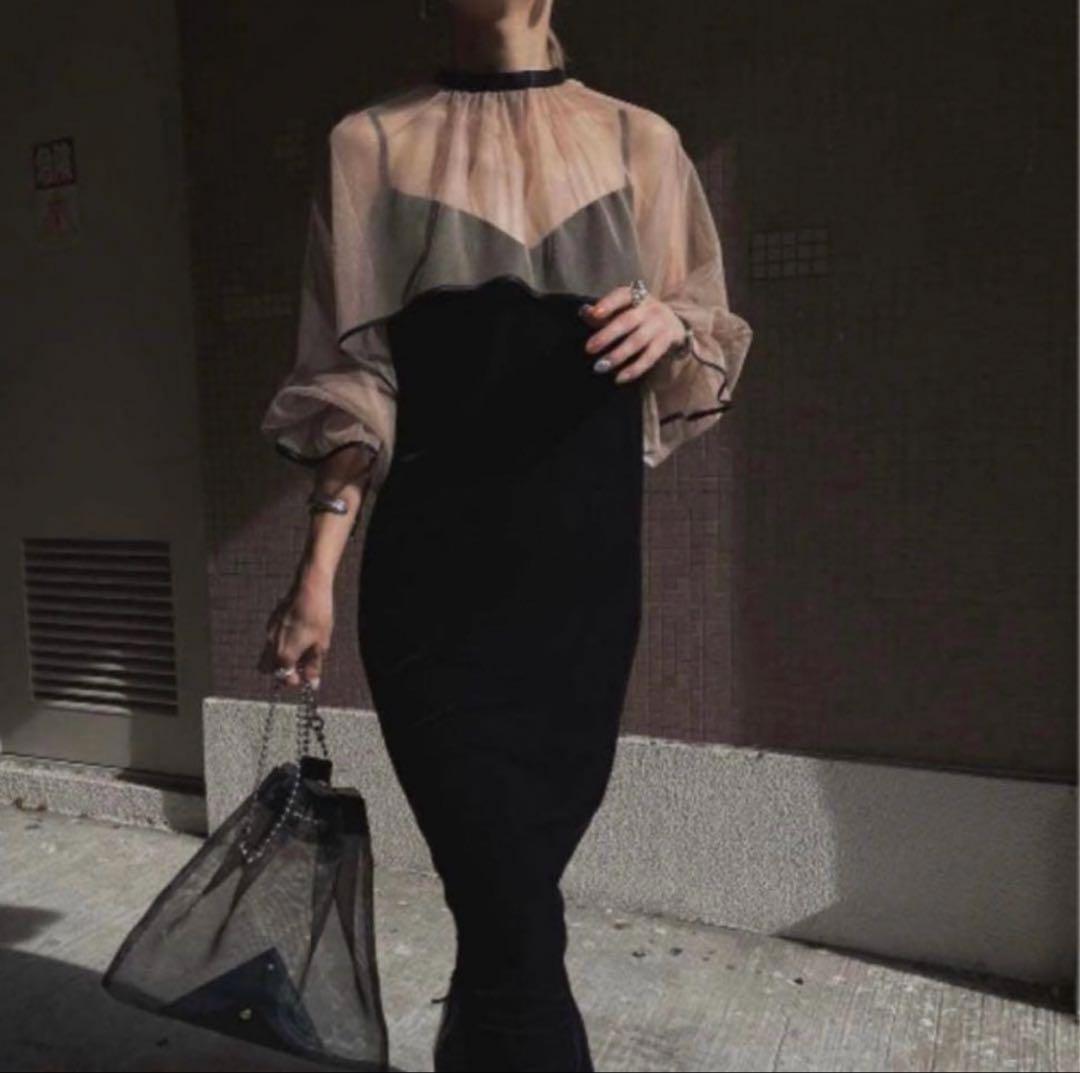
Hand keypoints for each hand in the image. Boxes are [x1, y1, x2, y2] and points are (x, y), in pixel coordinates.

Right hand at [257, 565, 333, 688]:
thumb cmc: (318, 616)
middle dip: (280, 672)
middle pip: (267, 669)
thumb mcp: (321, 644)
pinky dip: (281, 644)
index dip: (295, 681)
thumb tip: (312, 684)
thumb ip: (314, 666)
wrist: (309, 588)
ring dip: (280, 658)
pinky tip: (298, 635)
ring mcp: (270, 632)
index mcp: (284, 654)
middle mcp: (272, 645)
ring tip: (301, 651)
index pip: (283, 678)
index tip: (305, 678)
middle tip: (299, 668)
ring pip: (268, 654)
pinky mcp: (271, 621)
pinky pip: (272, 639)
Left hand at [579, 284, 687, 382]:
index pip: (622, 295)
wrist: (675, 322)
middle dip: (607, 335)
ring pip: (637, 341)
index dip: (609, 303)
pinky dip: (634, 369)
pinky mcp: (666, 342)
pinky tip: (619, 378)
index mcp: (636, 296)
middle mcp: (649, 308)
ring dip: (617, 355)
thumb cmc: (638, 315)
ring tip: (599, 367)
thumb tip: (583, 312)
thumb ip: (602, 311)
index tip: (594, 314)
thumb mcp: (623, 309)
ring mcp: (659, 325)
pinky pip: (649, 357)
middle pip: (627, 321)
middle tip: (588, 349)